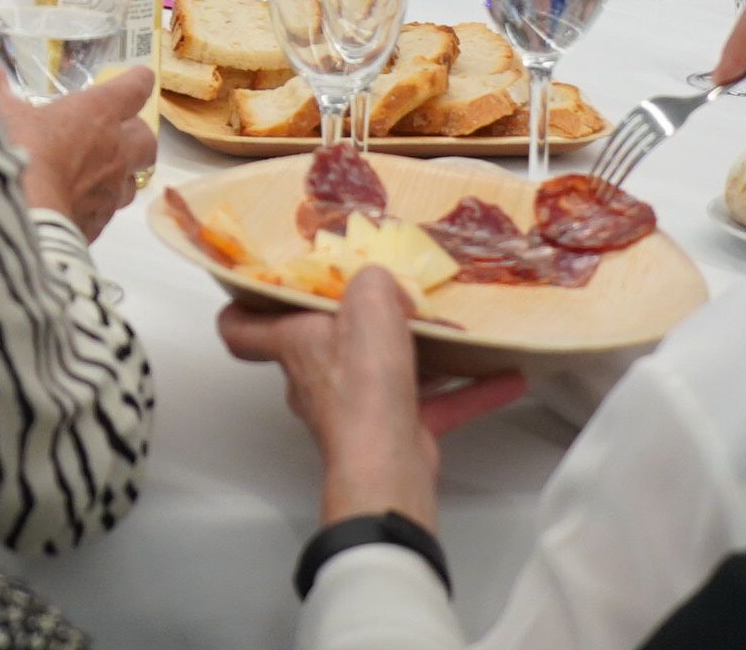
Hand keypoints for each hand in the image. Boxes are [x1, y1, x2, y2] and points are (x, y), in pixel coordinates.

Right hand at [0, 51, 154, 239]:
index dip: (137, 81)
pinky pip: (108, 211)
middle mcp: (114, 150)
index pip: (134, 89)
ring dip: (121, 172)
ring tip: (97, 170)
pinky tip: (73, 203)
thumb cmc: (16, 153)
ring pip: (134, 178)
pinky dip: (97, 204)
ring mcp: (110, 191)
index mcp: (97, 114)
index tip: (137, 77)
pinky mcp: (98, 224)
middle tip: (117, 130)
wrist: (21, 220)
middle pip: (146, 138)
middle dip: (136, 132)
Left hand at [216, 270, 519, 526]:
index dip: (244, 305)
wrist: (387, 464)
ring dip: (418, 356)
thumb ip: (374, 281)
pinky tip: (504, 378)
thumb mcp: (369, 301)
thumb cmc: (362, 384)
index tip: (257, 286)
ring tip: (454, 332)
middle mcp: (315, 379)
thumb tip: (386, 288)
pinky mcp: (392, 434)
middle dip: (352, 324)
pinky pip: (431, 406)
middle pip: (321, 347)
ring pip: (382, 375)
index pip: (241, 328)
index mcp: (293, 344)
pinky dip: (465, 392)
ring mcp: (353, 412)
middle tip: (384, 299)